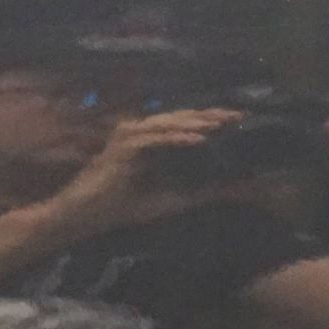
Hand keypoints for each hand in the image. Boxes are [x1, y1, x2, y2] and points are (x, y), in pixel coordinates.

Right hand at [37, 108, 239, 238]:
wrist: (89, 215)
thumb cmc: (125, 206)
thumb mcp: (171, 198)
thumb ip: (198, 192)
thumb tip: (228, 189)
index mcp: (150, 139)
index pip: (185, 125)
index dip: (211, 121)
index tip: (238, 120)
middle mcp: (139, 130)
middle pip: (180, 118)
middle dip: (210, 116)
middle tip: (237, 114)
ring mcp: (130, 135)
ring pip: (169, 124)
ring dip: (196, 123)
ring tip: (221, 123)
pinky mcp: (123, 145)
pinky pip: (156, 138)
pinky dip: (177, 138)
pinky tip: (198, 139)